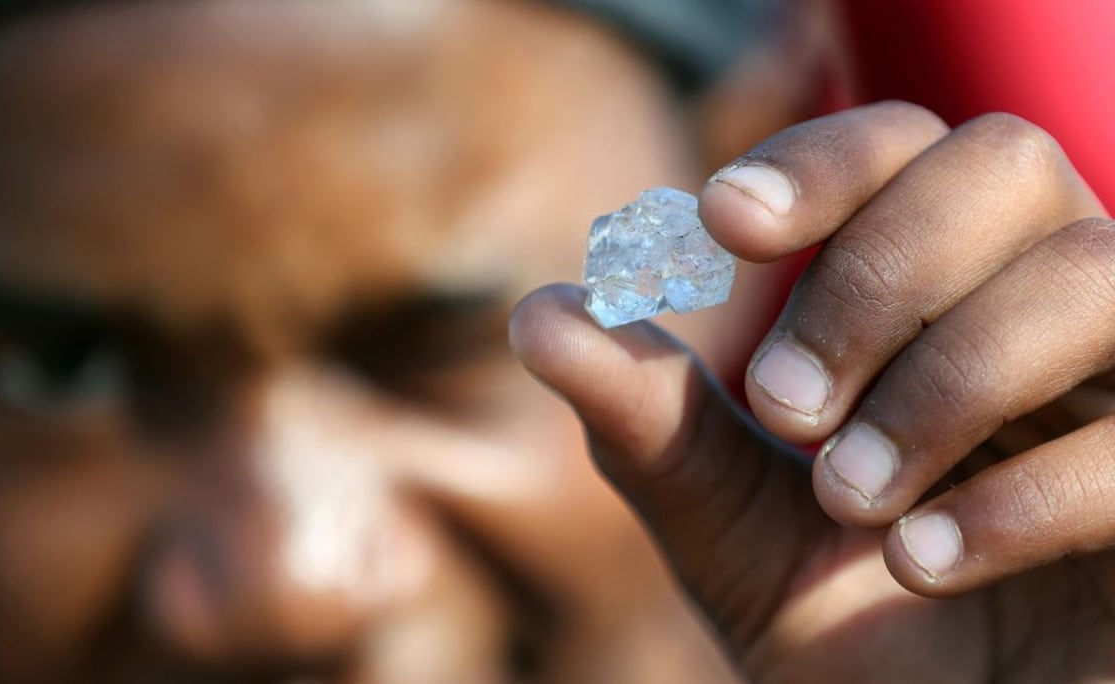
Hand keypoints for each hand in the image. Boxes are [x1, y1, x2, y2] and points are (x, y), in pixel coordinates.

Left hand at [510, 102, 1114, 680]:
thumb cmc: (846, 633)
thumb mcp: (725, 520)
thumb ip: (649, 419)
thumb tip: (540, 314)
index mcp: (946, 293)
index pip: (906, 146)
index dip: (822, 160)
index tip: (720, 221)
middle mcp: (1050, 309)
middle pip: (1001, 165)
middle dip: (877, 276)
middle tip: (782, 406)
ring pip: (1092, 273)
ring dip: (944, 382)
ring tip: (848, 497)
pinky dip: (1021, 494)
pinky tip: (922, 562)